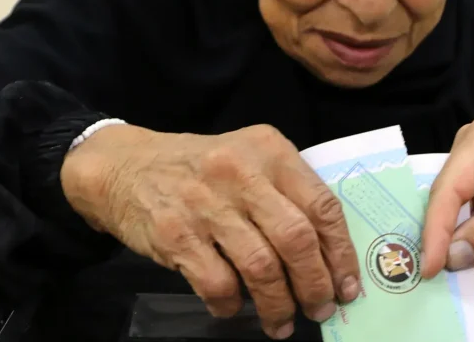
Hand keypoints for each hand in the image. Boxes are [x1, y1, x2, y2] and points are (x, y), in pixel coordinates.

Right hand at [61, 124, 358, 339]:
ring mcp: (206, 204)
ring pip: (260, 268)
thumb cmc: (200, 168)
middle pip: (296, 240)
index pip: (322, 205)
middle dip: (315, 284)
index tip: (349, 285)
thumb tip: (330, 255)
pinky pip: (218, 284)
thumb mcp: (249, 159)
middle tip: (321, 308)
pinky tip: (234, 308)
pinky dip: (232, 305)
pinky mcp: (176, 234)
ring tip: (282, 322)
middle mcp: (240, 173)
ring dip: (278, 305)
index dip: (341, 253)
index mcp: (269, 150)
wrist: (124, 167)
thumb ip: (287, 192)